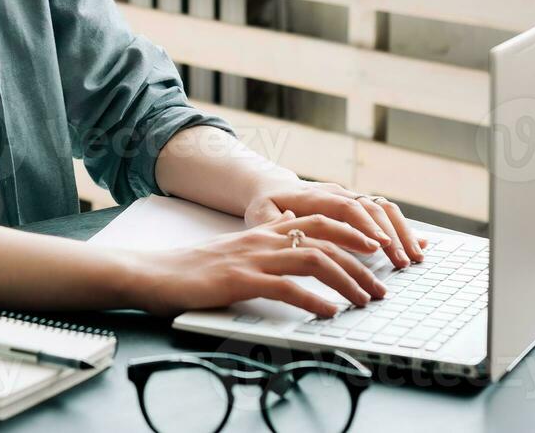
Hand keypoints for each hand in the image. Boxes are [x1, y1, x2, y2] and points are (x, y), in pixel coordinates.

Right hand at [124, 211, 388, 316]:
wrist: (152, 273)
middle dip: (360, 261)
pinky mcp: (238, 281)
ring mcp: (251, 258)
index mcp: (262, 231)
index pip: (318, 221)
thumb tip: (296, 239)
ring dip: (346, 281)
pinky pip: (285, 288)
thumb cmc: (192, 269)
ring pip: (312, 260)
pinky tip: (328, 313)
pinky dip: (312, 300)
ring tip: (365, 300)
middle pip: (324, 238)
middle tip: (382, 285)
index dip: (351, 231)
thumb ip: (266, 244)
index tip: (378, 246)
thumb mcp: (235, 250)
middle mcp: (262, 239)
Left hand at [244, 175, 427, 269]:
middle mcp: (336, 193)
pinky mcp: (359, 206)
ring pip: (382, 210)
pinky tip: (420, 246)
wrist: (273, 188)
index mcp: (313, 196)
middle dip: (389, 236)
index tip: (378, 246)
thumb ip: (273, 222)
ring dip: (401, 233)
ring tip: (415, 258)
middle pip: (370, 209)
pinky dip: (403, 229)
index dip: (362, 226)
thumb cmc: (266, 205)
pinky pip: (386, 214)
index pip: (343, 208)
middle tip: (402, 262)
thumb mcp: (260, 214)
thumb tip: (292, 228)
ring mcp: (350, 198)